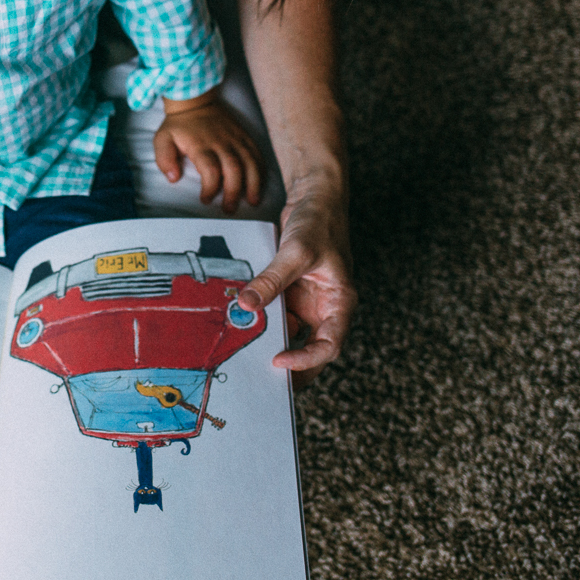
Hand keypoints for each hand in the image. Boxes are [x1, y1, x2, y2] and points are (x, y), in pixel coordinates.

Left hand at [152, 88, 263, 211]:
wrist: (195, 100)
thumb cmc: (178, 125)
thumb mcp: (162, 139)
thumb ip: (164, 159)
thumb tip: (173, 178)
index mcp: (201, 145)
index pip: (210, 170)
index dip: (210, 188)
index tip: (205, 200)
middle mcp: (221, 143)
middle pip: (233, 169)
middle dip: (233, 192)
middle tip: (229, 209)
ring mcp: (235, 139)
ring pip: (250, 163)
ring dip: (253, 184)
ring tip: (252, 201)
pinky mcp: (244, 136)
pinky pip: (256, 154)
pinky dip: (260, 170)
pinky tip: (260, 184)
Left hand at [236, 175, 355, 387]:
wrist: (315, 198)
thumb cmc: (319, 222)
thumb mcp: (296, 252)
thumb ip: (272, 280)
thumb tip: (247, 305)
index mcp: (339, 303)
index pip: (328, 345)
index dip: (306, 359)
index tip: (280, 362)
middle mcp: (324, 307)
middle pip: (309, 347)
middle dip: (288, 365)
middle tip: (261, 380)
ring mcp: (306, 300)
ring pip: (288, 331)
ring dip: (269, 340)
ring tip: (244, 355)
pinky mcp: (290, 291)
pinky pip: (274, 311)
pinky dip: (259, 317)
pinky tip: (239, 321)